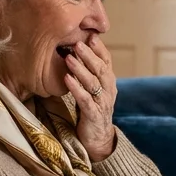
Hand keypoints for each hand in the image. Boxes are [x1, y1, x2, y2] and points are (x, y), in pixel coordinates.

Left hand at [63, 33, 118, 161]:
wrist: (97, 139)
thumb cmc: (92, 110)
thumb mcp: (92, 89)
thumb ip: (89, 72)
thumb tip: (76, 50)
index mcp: (109, 82)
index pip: (107, 61)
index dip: (99, 48)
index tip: (90, 36)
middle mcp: (109, 90)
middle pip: (101, 69)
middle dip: (89, 55)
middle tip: (77, 42)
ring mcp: (102, 103)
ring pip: (93, 82)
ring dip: (80, 69)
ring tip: (68, 58)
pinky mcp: (93, 115)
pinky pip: (85, 99)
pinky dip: (76, 88)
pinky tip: (66, 79)